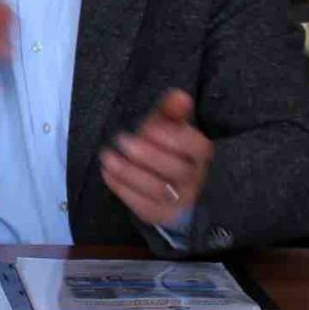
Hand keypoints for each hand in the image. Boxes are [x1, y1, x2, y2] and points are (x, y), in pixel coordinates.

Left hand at [98, 89, 212, 227]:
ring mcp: (179, 200)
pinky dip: (122, 188)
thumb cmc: (168, 150)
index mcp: (200, 154)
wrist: (172, 191)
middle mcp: (195, 179)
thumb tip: (180, 95)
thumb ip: (171, 111)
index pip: (195, 146)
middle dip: (147, 154)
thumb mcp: (170, 128)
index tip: (149, 126)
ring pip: (158, 189)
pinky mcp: (159, 214)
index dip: (171, 136)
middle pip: (176, 170)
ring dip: (129, 172)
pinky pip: (142, 205)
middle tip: (121, 140)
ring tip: (107, 157)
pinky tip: (108, 173)